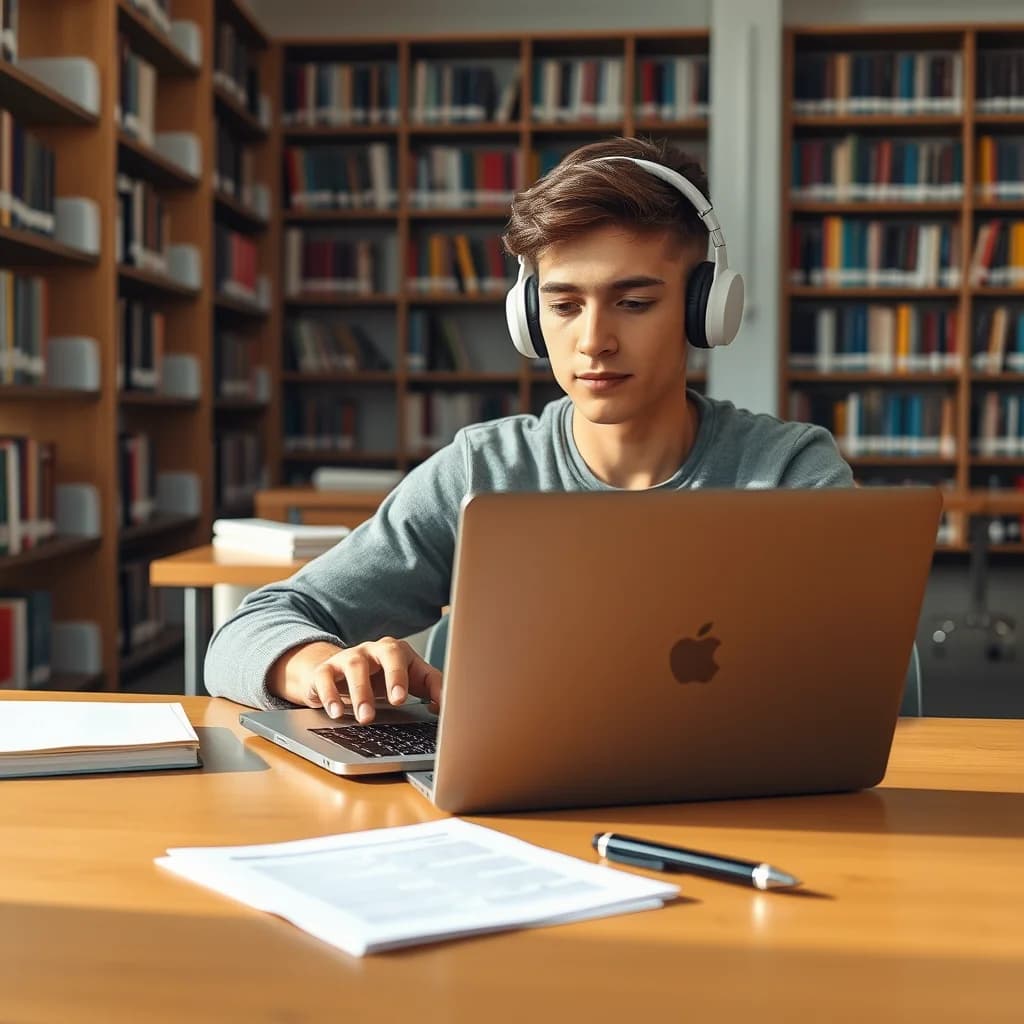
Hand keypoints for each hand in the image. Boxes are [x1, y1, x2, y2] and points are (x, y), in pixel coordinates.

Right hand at [270, 639, 441, 722]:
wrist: (343, 673)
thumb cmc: (383, 678)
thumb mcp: (410, 679)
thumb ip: (432, 688)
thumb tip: (445, 705)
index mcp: (395, 651)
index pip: (402, 657)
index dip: (403, 676)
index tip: (402, 698)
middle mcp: (372, 650)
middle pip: (383, 654)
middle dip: (390, 677)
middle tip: (394, 702)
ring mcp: (347, 658)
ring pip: (353, 667)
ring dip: (360, 693)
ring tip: (365, 718)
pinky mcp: (324, 670)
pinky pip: (324, 678)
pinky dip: (329, 695)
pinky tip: (335, 712)